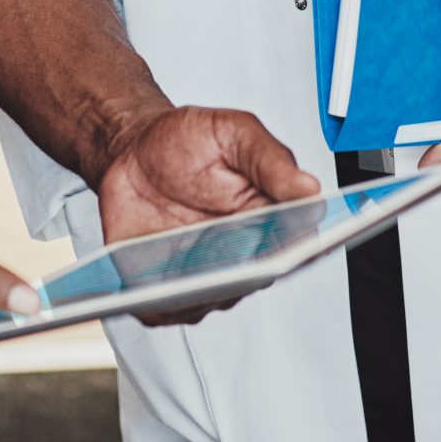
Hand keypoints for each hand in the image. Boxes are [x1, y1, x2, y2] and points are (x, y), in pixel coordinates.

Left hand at [94, 105, 319, 324]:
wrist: (132, 152)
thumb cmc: (186, 143)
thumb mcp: (234, 133)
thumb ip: (270, 160)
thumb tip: (308, 187)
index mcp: (270, 216)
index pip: (299, 244)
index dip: (299, 250)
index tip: (293, 246)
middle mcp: (242, 253)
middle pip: (256, 278)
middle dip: (248, 270)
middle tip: (238, 255)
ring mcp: (205, 274)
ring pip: (213, 298)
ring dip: (204, 286)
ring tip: (191, 267)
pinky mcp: (165, 288)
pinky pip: (167, 308)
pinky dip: (161, 298)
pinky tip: (153, 279)